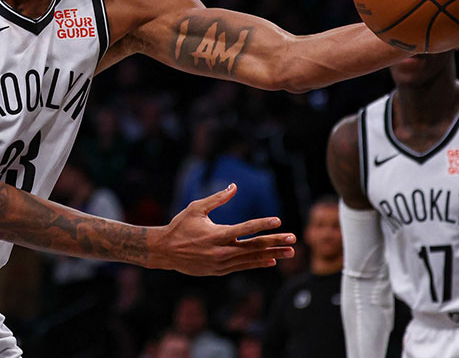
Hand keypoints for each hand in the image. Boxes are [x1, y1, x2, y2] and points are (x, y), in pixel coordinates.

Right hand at [153, 184, 294, 274]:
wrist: (165, 251)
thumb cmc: (180, 226)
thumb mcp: (196, 208)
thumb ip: (217, 198)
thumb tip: (234, 187)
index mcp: (216, 234)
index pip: (245, 229)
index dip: (262, 224)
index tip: (278, 221)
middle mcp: (221, 250)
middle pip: (254, 246)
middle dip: (275, 242)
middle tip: (293, 239)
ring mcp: (221, 263)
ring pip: (252, 259)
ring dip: (272, 254)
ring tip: (290, 252)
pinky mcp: (219, 270)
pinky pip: (243, 266)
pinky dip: (257, 263)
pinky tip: (271, 260)